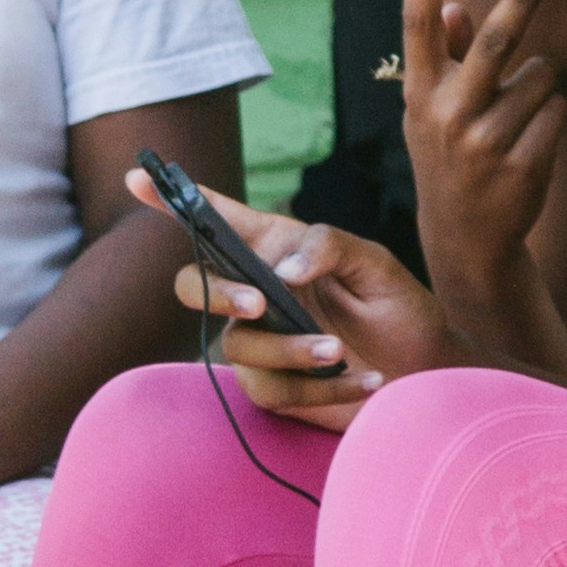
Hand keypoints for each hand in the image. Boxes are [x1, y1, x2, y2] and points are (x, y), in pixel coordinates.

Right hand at [137, 168, 446, 428]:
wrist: (428, 372)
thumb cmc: (401, 310)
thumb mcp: (376, 264)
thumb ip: (329, 247)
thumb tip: (280, 267)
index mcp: (276, 247)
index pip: (218, 220)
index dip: (173, 199)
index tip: (137, 177)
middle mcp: (259, 292)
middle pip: (195, 285)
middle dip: (214, 292)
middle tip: (257, 302)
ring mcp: (261, 342)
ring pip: (237, 344)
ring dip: (289, 350)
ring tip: (340, 353)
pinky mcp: (275, 387)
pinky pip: (271, 389)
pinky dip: (320, 388)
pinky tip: (365, 382)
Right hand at [399, 0, 566, 311]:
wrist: (467, 240)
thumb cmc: (451, 155)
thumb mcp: (434, 112)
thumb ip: (447, 59)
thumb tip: (452, 9)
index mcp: (422, 95)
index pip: (419, 30)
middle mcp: (449, 116)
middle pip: (498, 42)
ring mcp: (487, 144)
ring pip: (541, 77)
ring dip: (539, 85)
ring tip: (516, 118)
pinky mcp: (525, 164)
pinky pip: (557, 109)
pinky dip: (551, 115)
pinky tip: (529, 143)